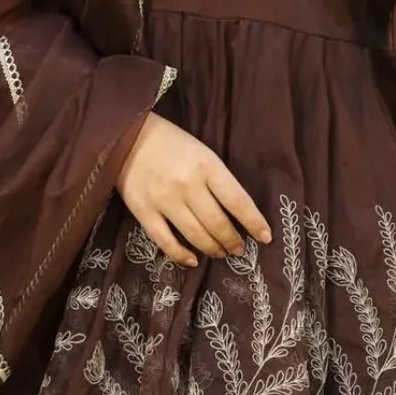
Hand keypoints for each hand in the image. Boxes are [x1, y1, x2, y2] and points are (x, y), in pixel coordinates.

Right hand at [116, 112, 271, 267]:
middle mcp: (188, 185)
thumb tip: (237, 213)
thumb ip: (218, 180)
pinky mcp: (143, 210)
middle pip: (217, 223)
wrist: (129, 135)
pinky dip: (180, 254)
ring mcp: (164, 199)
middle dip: (233, 241)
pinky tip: (192, 260)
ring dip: (212, 248)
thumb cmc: (173, 143)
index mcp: (207, 166)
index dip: (254, 223)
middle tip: (239, 249)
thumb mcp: (203, 153)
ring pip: (195, 235)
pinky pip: (165, 241)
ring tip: (220, 253)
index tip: (266, 237)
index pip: (238, 201)